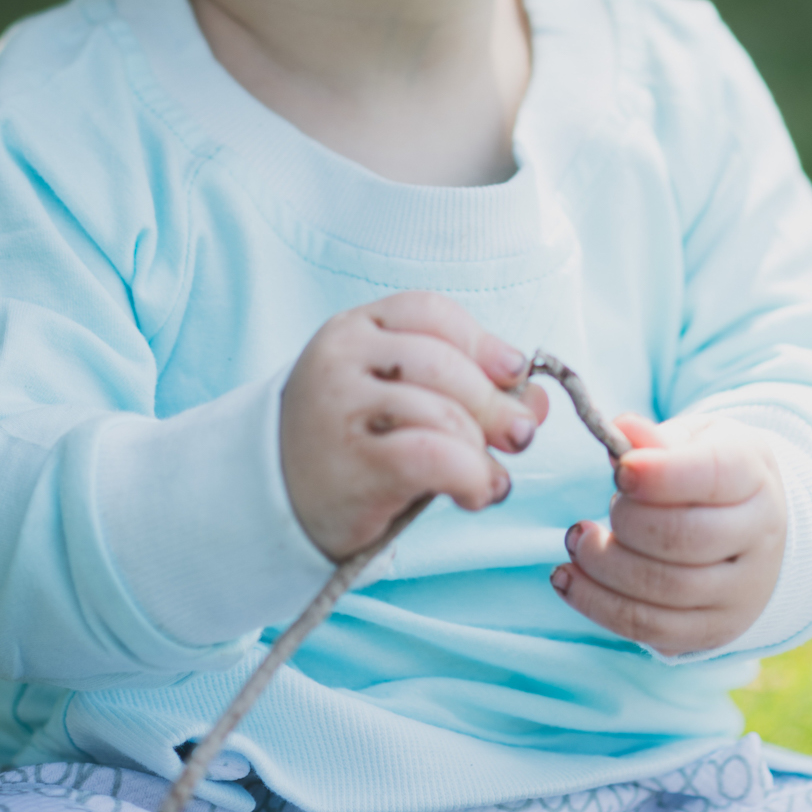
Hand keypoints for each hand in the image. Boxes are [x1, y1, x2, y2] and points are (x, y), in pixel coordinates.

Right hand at [280, 291, 546, 560]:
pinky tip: (475, 494)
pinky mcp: (350, 464)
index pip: (431, 312)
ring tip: (491, 479)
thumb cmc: (352, 442)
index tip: (513, 374)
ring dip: (483, 451)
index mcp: (353, 327)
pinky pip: (432, 456)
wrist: (273, 499)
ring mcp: (340, 408)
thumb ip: (467, 391)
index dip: (484, 342)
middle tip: (519, 437)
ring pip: (443, 412)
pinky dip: (470, 476)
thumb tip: (538, 400)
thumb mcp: (402, 401)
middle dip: (495, 403)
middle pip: (445, 364)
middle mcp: (342, 358)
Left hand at [549, 415, 785, 655]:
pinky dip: (600, 606)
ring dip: (604, 567)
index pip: (712, 475)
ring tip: (576, 542)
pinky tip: (569, 580)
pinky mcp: (715, 631)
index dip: (659, 474)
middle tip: (591, 512)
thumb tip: (622, 430)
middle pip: (686, 537)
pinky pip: (653, 629)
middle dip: (625, 523)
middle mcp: (758, 537)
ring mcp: (742, 592)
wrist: (752, 529)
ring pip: (666, 590)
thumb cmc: (707, 473)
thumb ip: (655, 437)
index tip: (619, 471)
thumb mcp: (692, 439)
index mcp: (753, 476)